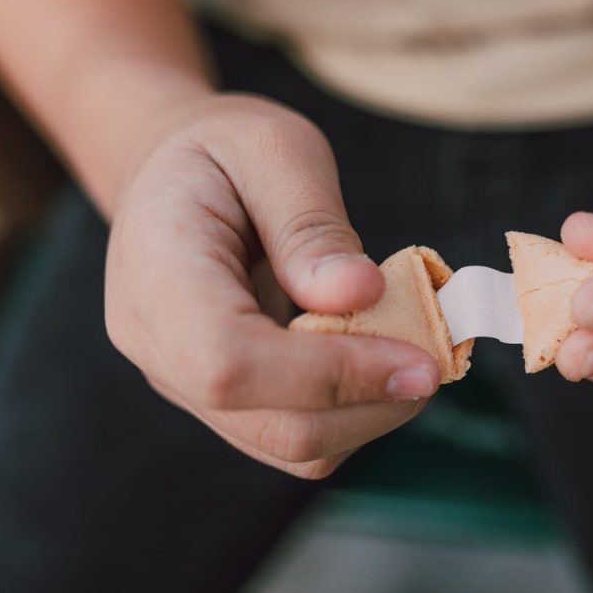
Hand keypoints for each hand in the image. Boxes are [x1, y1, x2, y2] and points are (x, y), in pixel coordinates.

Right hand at [106, 94, 440, 476]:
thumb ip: (312, 225)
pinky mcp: (219, 398)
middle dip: (369, 402)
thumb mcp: (273, 150)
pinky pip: (293, 432)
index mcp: (155, 272)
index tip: (418, 359)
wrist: (175, 175)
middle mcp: (155, 344)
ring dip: (370, 411)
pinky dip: (353, 409)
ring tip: (413, 349)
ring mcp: (182, 380)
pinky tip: (379, 357)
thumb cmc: (225, 151)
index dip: (330, 374)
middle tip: (437, 358)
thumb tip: (363, 293)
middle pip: (268, 423)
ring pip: (287, 443)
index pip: (229, 362)